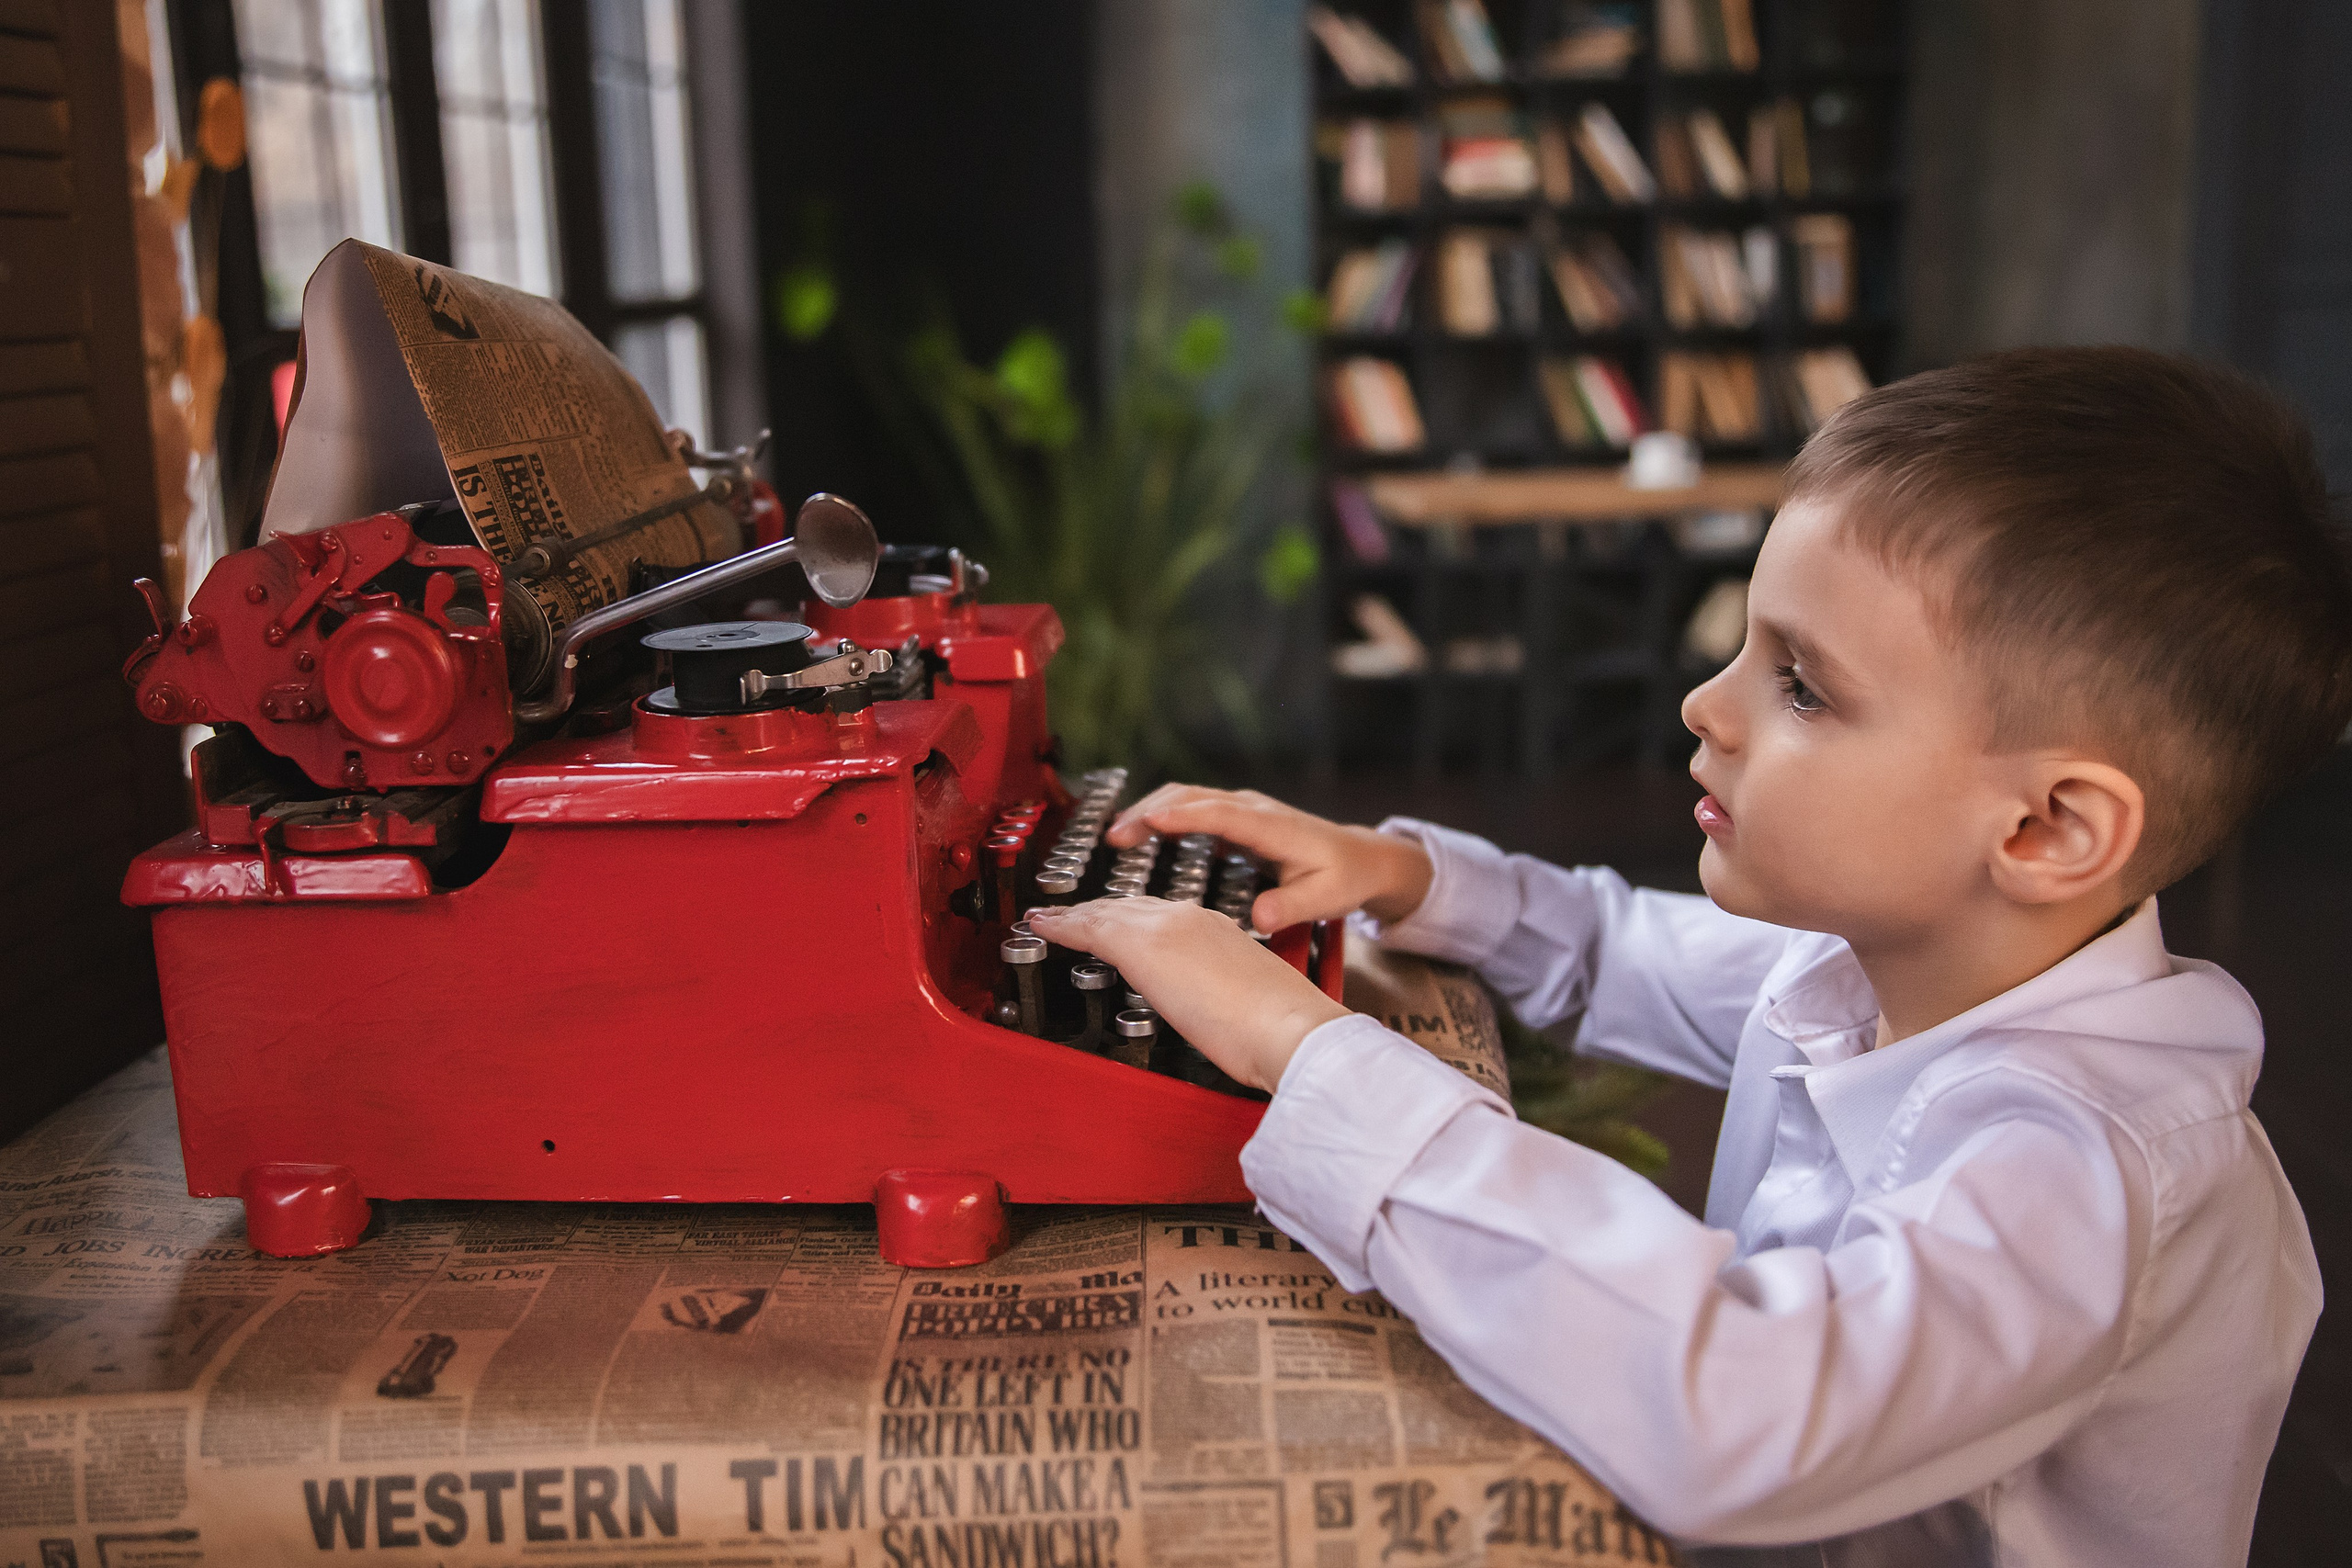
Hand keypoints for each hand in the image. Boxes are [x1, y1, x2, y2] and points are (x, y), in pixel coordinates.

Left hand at [1025, 898, 1350, 1092]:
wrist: (1290, 1027)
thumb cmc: (1280, 1027)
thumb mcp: (1247, 998)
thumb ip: (1222, 992)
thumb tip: (1211, 1009)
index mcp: (1216, 926)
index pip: (1160, 915)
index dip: (1128, 918)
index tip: (1111, 926)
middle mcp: (1189, 917)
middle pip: (1128, 907)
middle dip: (1097, 911)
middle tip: (1070, 916)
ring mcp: (1165, 927)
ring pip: (1106, 913)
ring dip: (1076, 916)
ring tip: (1049, 919)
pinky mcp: (1143, 947)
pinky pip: (1089, 928)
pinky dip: (1061, 925)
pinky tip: (1042, 926)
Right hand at [1105, 786, 1434, 931]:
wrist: (1363, 857)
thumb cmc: (1344, 877)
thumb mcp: (1326, 899)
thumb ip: (1292, 908)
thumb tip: (1260, 919)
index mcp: (1273, 827)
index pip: (1221, 814)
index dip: (1184, 816)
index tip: (1148, 821)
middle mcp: (1253, 809)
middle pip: (1193, 797)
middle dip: (1150, 811)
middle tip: (1114, 838)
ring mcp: (1243, 809)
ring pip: (1187, 797)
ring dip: (1150, 811)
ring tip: (1116, 837)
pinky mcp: (1236, 817)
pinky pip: (1191, 808)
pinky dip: (1162, 816)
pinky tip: (1139, 835)